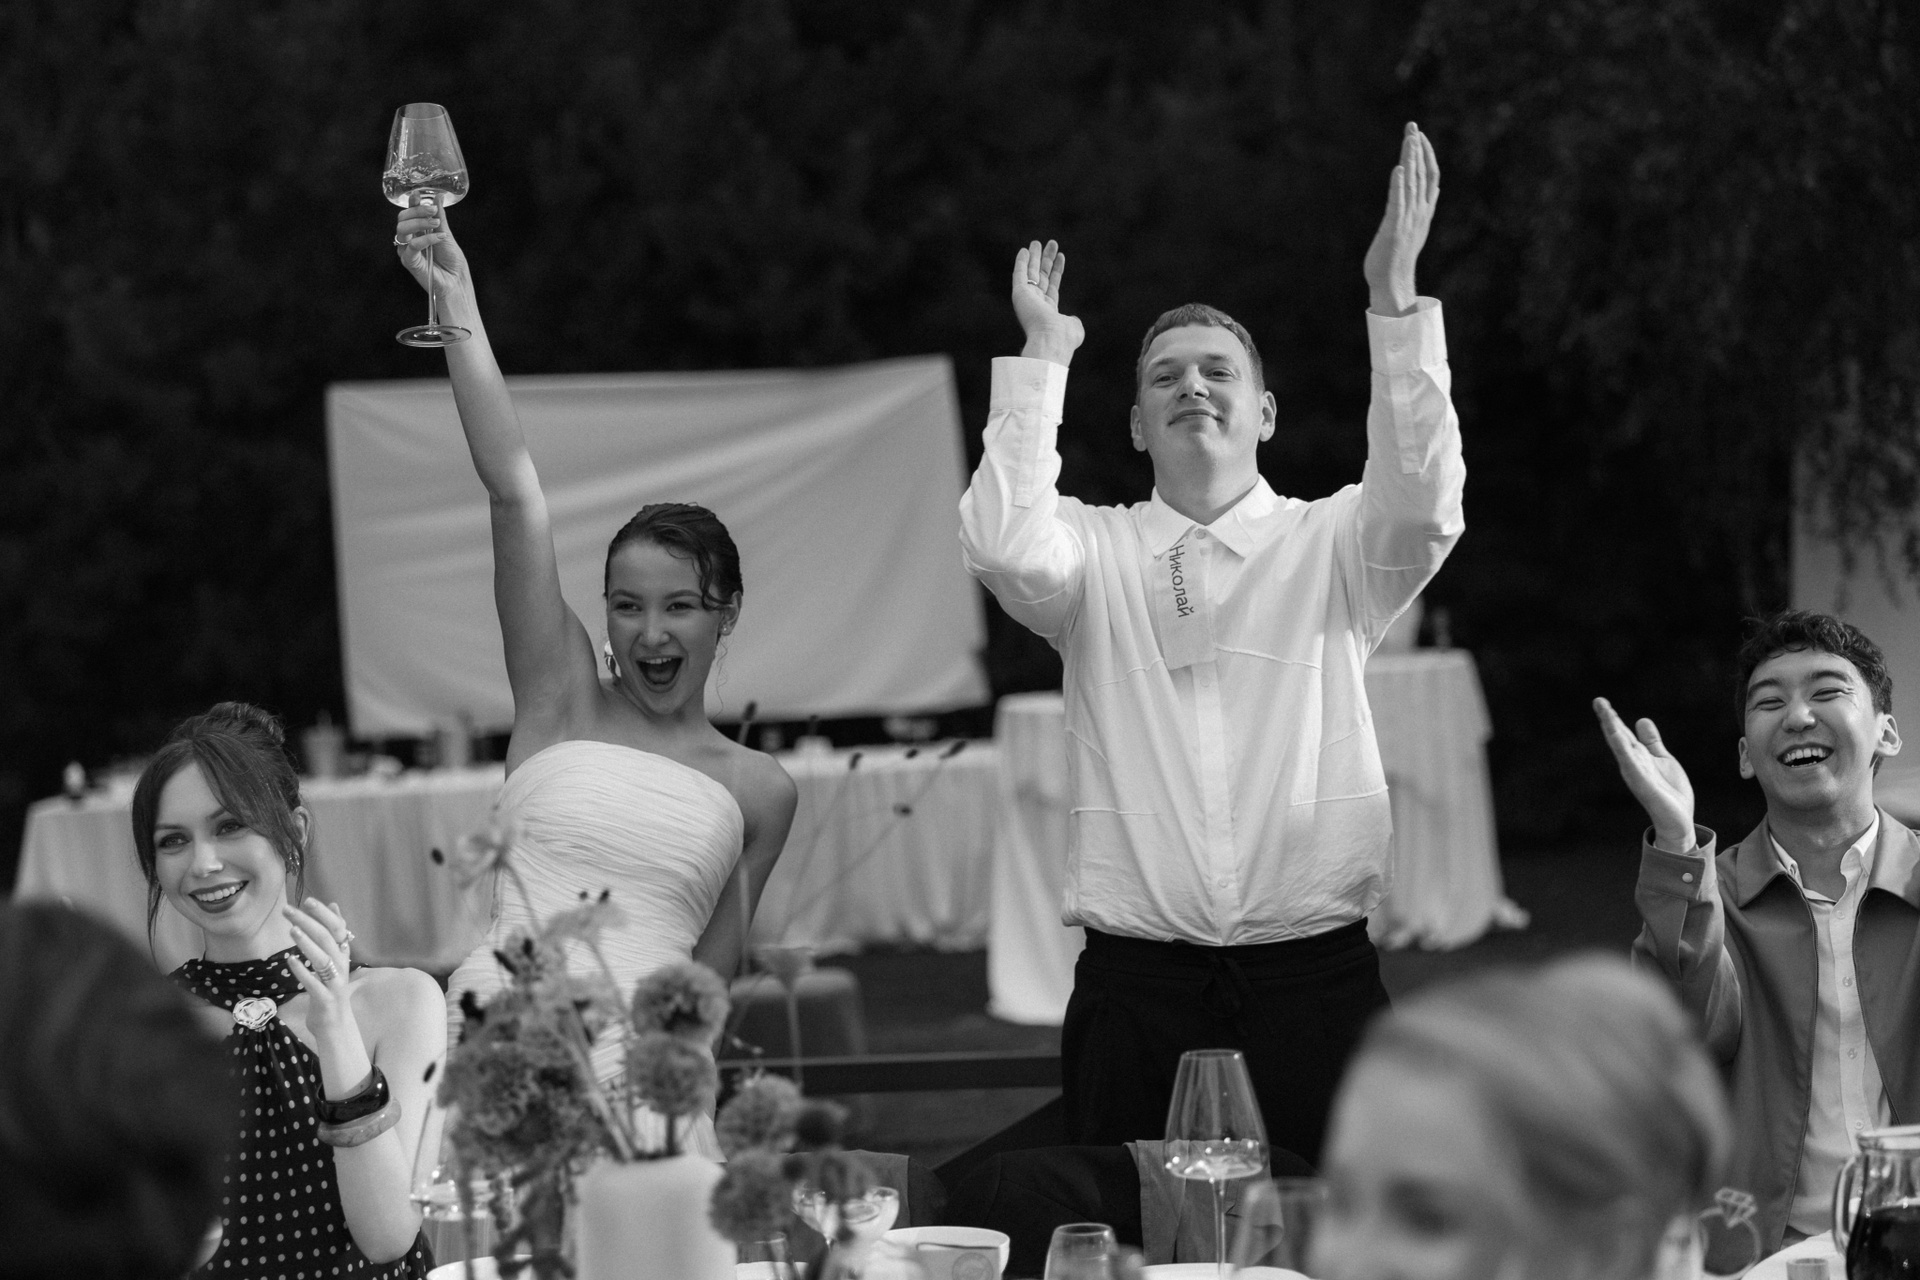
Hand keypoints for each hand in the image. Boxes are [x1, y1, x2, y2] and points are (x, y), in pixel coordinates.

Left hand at [284, 897, 361, 1046]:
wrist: (336, 1025)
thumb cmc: (331, 988)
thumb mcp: (336, 959)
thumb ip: (334, 933)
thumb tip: (334, 904)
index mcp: (344, 954)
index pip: (338, 928)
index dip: (324, 914)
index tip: (308, 901)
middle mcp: (342, 966)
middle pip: (327, 939)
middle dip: (308, 922)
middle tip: (288, 911)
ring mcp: (335, 983)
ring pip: (322, 959)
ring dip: (307, 944)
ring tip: (292, 930)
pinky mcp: (325, 999)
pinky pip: (313, 983)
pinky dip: (301, 971)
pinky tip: (289, 960)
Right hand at [394, 203, 469, 299]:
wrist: (457, 282)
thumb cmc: (451, 261)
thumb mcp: (446, 234)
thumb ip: (440, 217)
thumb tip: (437, 196)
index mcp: (416, 232)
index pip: (408, 213)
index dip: (412, 202)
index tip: (420, 194)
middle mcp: (408, 240)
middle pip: (402, 218)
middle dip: (417, 210)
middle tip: (433, 211)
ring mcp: (407, 251)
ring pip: (402, 229)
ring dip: (420, 222)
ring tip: (437, 224)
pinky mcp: (409, 262)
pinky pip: (412, 245)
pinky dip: (426, 239)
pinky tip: (439, 238)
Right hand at [1012, 239, 1083, 366]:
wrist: (1051, 340)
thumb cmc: (1064, 338)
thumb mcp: (1074, 328)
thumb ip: (1073, 321)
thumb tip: (1072, 319)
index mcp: (1048, 312)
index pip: (1052, 286)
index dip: (1056, 271)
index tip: (1061, 256)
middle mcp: (1036, 304)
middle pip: (1041, 276)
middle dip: (1046, 260)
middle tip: (1051, 243)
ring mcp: (1027, 299)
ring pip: (1030, 273)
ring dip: (1034, 257)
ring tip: (1037, 242)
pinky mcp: (1019, 294)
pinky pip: (1019, 274)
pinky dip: (1021, 262)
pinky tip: (1024, 250)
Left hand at [1362, 123, 1439, 316]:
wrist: (1392, 283)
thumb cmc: (1398, 256)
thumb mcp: (1414, 227)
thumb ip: (1422, 207)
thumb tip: (1433, 190)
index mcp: (1424, 210)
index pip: (1430, 175)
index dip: (1427, 153)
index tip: (1418, 134)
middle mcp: (1419, 212)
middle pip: (1423, 173)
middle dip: (1418, 148)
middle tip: (1412, 125)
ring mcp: (1408, 219)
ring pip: (1413, 183)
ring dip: (1411, 159)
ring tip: (1409, 138)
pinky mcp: (1394, 228)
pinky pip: (1398, 202)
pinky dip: (1399, 184)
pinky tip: (1399, 168)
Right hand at [1593, 698, 1696, 850]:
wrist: (1678, 821)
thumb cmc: (1669, 793)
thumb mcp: (1662, 759)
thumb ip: (1651, 742)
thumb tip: (1641, 719)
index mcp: (1638, 756)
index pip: (1622, 733)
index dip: (1612, 717)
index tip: (1601, 701)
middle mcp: (1632, 763)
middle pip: (1618, 737)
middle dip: (1608, 719)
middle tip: (1598, 700)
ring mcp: (1636, 773)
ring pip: (1621, 747)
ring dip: (1612, 729)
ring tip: (1605, 712)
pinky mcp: (1643, 784)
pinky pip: (1631, 764)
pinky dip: (1622, 749)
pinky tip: (1617, 736)